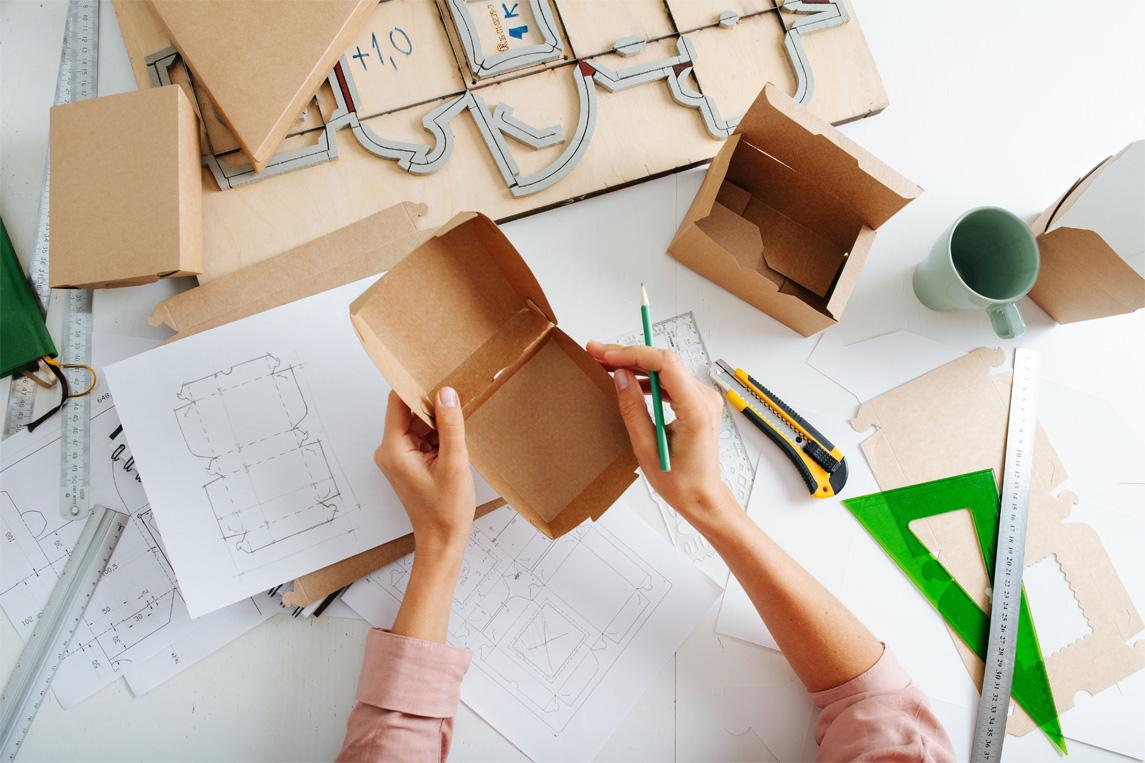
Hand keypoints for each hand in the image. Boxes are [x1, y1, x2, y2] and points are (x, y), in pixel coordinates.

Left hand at [375, 387, 475, 555]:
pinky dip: (438, 435)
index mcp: (393, 449)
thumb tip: (447, 393)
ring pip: (417, 423)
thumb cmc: (445, 512)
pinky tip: (455, 439)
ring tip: (460, 419)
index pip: (397, 402)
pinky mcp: (409, 463)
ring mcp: (398, 457)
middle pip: (408, 411)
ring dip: (437, 420)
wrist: (442, 542)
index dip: (415, 385)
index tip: (435, 372)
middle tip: (457, 394)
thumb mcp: (454, 464)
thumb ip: (450, 425)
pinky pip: (422, 438)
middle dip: (432, 403)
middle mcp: (390, 450)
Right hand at [587, 341, 735, 527]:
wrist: (702, 496)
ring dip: (636, 364)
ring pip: (666, 368)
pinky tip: (628, 379)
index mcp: (696, 409)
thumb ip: (633, 409)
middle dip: (629, 354)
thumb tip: (621, 377)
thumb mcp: (646, 448)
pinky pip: (671, 380)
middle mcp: (705, 398)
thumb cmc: (681, 482)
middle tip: (597, 352)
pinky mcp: (697, 402)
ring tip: (606, 364)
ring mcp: (703, 398)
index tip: (607, 355)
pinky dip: (648, 377)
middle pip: (664, 361)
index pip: (665, 364)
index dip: (633, 354)